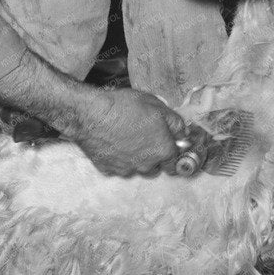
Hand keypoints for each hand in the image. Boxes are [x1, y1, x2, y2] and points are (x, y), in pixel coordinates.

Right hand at [72, 88, 190, 176]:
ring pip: (136, 167)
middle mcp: (147, 165)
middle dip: (153, 154)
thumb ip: (175, 122)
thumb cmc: (124, 107)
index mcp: (163, 151)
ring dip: (135, 157)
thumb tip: (183, 133)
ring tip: (125, 138)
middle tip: (143, 135)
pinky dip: (116, 157)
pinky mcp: (107, 169)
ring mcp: (126, 169)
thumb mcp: (156, 105)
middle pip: (156, 166)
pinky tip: (111, 142)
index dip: (171, 151)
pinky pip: (117, 166)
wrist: (89, 114)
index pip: (175, 162)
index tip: (166, 143)